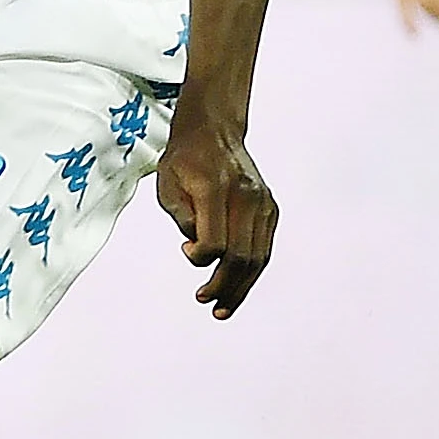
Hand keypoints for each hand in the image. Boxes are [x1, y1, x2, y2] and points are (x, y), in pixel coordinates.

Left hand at [153, 97, 276, 320]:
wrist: (213, 131)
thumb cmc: (183, 160)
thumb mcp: (167, 185)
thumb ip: (182, 218)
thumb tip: (198, 249)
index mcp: (216, 189)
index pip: (215, 240)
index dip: (199, 257)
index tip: (186, 251)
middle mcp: (246, 197)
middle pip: (241, 256)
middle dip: (223, 286)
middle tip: (206, 302)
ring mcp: (263, 204)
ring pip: (258, 258)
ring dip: (240, 287)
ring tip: (223, 307)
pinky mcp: (270, 210)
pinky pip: (264, 248)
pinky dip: (252, 272)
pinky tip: (237, 287)